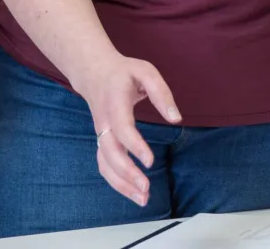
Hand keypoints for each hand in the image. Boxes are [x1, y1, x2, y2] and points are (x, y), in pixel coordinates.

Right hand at [71, 54, 179, 206]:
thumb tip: (176, 118)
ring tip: (142, 198)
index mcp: (114, 103)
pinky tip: (133, 191)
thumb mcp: (145, 71)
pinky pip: (104, 164)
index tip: (149, 161)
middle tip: (146, 189)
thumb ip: (161, 93)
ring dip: (120, 183)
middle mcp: (104, 121)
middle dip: (126, 173)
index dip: (134, 146)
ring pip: (104, 163)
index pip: (121, 128)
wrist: (93, 72)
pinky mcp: (101, 140)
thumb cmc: (123, 72)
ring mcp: (100, 133)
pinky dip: (116, 181)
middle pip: (109, 152)